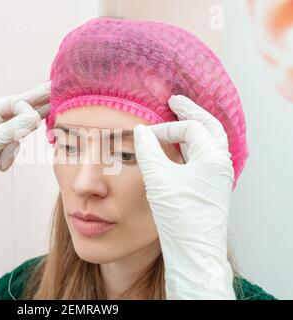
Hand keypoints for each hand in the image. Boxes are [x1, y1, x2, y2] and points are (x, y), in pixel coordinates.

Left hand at [0, 82, 49, 226]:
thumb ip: (14, 128)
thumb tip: (35, 116)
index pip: (14, 102)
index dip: (28, 107)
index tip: (37, 117)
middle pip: (20, 111)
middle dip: (37, 106)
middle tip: (56, 90)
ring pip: (20, 134)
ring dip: (13, 148)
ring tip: (2, 158)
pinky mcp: (0, 152)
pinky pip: (15, 148)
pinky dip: (10, 157)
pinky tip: (0, 166)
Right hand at [134, 95, 234, 299]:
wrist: (193, 252)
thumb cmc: (179, 216)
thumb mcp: (158, 179)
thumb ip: (148, 151)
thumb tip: (140, 131)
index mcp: (213, 158)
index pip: (190, 129)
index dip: (165, 127)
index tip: (144, 135)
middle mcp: (220, 165)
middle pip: (210, 127)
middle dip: (191, 112)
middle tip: (175, 100)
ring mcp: (218, 177)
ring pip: (209, 143)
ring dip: (193, 129)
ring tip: (178, 120)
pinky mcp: (211, 189)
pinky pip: (204, 158)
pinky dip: (191, 148)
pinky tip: (179, 150)